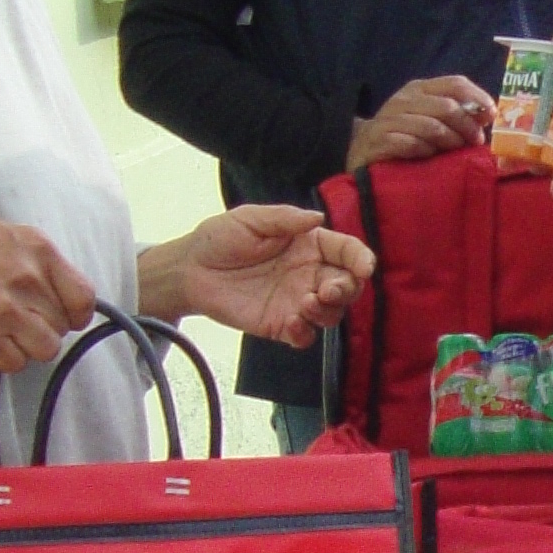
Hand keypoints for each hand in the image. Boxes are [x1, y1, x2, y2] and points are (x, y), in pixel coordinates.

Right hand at [0, 209, 97, 371]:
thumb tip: (66, 300)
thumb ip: (44, 265)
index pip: (83, 299)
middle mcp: (27, 280)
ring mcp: (4, 310)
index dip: (76, 314)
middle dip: (44, 326)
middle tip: (19, 318)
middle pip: (61, 328)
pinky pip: (13, 363)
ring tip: (4, 330)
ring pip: (43, 350)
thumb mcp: (13, 236)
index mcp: (39, 251)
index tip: (64, 317)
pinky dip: (2, 357)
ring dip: (26, 345)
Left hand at [148, 206, 376, 348]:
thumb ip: (284, 218)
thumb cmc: (219, 239)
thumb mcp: (249, 219)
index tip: (364, 268)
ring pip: (332, 313)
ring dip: (328, 312)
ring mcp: (296, 301)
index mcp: (308, 245)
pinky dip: (304, 332)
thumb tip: (318, 217)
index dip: (360, 259)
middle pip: (347, 285)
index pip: (346, 251)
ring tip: (305, 305)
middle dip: (347, 290)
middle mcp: (309, 274)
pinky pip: (304, 336)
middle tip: (328, 291)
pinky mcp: (280, 324)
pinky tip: (291, 323)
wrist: (189, 271)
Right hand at [349, 73, 494, 167]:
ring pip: (431, 126)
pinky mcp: (378, 140)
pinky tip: (429, 157)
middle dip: (466, 126)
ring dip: (449, 141)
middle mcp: (404, 99)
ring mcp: (388, 118)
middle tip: (474, 142)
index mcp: (420, 89)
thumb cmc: (405, 136)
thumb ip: (458, 114)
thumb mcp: (432, 120)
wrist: (362, 151)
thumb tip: (489, 114)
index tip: (491, 115)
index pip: (455, 83)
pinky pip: (411, 144)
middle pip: (447, 106)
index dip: (477, 97)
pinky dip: (425, 152)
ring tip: (454, 152)